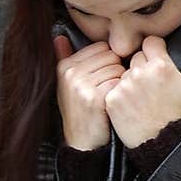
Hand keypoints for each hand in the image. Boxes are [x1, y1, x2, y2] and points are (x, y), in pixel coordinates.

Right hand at [53, 33, 125, 149]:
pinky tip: (112, 104)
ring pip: (117, 68)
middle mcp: (71, 73)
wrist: (82, 143)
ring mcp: (81, 86)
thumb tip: (60, 37)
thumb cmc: (80, 111)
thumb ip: (65, 58)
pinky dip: (120, 93)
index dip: (107, 62)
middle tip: (106, 89)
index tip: (101, 78)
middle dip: (114, 71)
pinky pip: (119, 83)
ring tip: (108, 97)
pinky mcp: (94, 98)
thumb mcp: (67, 84)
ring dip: (119, 82)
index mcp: (65, 66)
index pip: (101, 47)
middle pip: (111, 55)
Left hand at [104, 34, 180, 147]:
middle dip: (144, 67)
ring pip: (124, 72)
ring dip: (131, 81)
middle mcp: (139, 72)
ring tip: (144, 98)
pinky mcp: (111, 99)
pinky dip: (121, 96)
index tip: (160, 64)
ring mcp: (123, 86)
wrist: (164, 144)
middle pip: (136, 57)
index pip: (150, 42)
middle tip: (154, 86)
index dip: (155, 51)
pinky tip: (133, 107)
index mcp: (160, 65)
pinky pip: (113, 88)